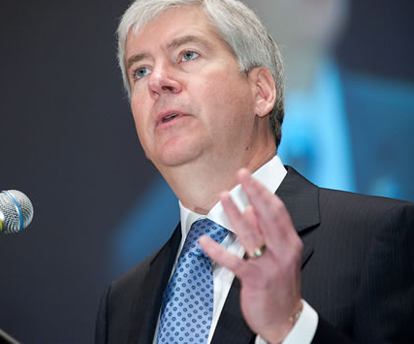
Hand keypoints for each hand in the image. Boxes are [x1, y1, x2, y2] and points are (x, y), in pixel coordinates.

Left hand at [198, 168, 302, 342]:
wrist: (285, 320)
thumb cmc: (280, 286)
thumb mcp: (279, 256)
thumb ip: (266, 233)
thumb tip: (252, 209)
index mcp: (290, 243)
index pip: (277, 211)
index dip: (263, 192)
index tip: (250, 177)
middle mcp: (283, 251)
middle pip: (268, 216)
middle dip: (253, 192)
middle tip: (241, 174)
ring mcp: (270, 265)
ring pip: (251, 234)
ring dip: (236, 213)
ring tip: (223, 197)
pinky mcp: (256, 279)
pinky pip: (234, 261)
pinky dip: (217, 250)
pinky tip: (204, 241)